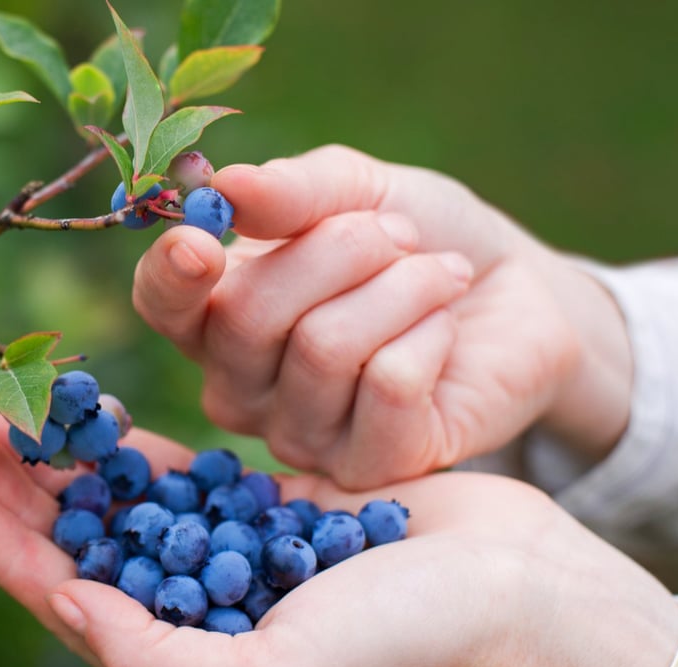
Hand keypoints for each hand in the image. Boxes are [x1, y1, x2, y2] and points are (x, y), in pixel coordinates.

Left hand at [0, 410, 677, 666]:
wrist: (509, 591)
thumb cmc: (399, 646)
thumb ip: (159, 659)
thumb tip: (70, 611)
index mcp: (186, 656)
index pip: (69, 601)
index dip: (6, 552)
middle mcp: (199, 608)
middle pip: (85, 544)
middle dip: (24, 492)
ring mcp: (232, 555)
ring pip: (124, 502)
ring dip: (69, 460)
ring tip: (18, 409)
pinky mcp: (270, 508)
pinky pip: (186, 473)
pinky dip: (139, 446)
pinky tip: (98, 413)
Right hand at [133, 145, 631, 488]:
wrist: (516, 294)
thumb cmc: (419, 238)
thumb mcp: (358, 190)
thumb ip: (292, 192)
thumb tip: (226, 187)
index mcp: (216, 313)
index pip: (161, 305)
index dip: (170, 276)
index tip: (201, 241)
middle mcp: (241, 386)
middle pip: (248, 316)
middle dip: (339, 250)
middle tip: (399, 235)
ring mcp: (300, 436)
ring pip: (324, 348)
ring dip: (400, 287)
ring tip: (439, 274)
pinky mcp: (370, 468)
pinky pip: (388, 386)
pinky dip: (430, 334)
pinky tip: (445, 330)